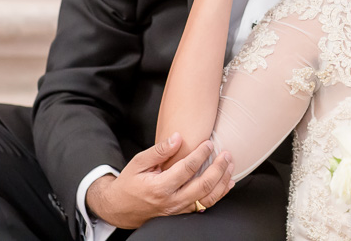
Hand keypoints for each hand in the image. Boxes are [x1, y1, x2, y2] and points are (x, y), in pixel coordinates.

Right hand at [86, 133, 234, 228]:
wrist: (120, 208)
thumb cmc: (129, 183)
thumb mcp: (138, 162)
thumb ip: (159, 151)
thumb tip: (178, 137)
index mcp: (159, 187)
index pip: (187, 169)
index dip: (201, 154)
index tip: (209, 143)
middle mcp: (171, 201)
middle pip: (202, 186)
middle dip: (218, 168)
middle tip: (226, 153)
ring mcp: (177, 210)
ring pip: (207, 198)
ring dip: (222, 182)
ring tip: (230, 165)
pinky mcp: (181, 213)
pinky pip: (204, 205)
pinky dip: (219, 194)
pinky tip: (227, 182)